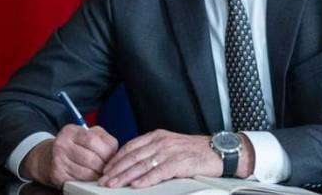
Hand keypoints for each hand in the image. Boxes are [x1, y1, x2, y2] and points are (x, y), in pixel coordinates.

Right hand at [20, 125, 118, 188]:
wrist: (44, 158)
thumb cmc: (71, 146)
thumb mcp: (84, 135)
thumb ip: (101, 139)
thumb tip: (117, 153)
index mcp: (71, 130)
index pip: (95, 140)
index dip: (107, 152)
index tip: (112, 157)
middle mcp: (62, 143)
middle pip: (92, 157)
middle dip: (104, 166)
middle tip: (108, 168)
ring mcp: (58, 159)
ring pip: (87, 171)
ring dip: (98, 175)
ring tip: (101, 174)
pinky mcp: (57, 174)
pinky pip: (79, 180)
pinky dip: (88, 181)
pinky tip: (90, 179)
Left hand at [98, 130, 225, 188]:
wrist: (218, 150)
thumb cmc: (195, 150)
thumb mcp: (170, 145)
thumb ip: (153, 151)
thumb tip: (134, 162)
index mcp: (157, 136)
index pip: (130, 146)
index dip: (116, 158)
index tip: (105, 168)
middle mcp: (161, 142)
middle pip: (132, 156)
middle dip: (115, 169)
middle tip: (103, 179)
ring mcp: (169, 151)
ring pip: (141, 165)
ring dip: (125, 176)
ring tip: (113, 184)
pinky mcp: (179, 162)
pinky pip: (158, 172)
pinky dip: (145, 179)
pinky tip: (136, 184)